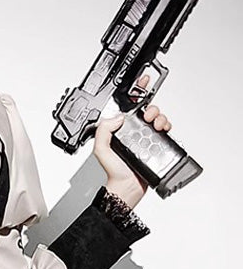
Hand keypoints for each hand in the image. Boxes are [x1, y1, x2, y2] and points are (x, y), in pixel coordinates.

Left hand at [92, 74, 172, 208]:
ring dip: (160, 116)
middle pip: (148, 110)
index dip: (137, 92)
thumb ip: (104, 130)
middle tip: (146, 116)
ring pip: (158, 118)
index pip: (129, 107)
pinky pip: (166, 131)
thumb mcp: (101, 149)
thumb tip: (118, 117)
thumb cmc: (114, 172)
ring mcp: (146, 139)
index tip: (143, 81)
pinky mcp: (157, 146)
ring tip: (155, 124)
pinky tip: (163, 129)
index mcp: (121, 130)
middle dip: (151, 107)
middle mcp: (135, 133)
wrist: (127, 188)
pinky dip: (167, 126)